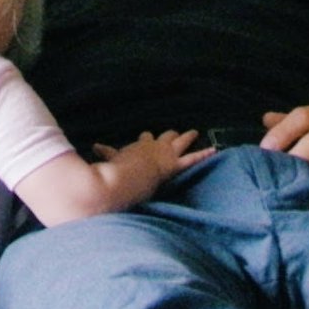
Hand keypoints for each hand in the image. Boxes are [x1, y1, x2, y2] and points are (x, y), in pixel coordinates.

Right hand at [94, 129, 212, 186]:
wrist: (131, 176)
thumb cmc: (119, 168)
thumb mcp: (111, 159)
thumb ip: (105, 153)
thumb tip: (93, 146)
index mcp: (140, 145)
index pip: (145, 138)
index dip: (146, 137)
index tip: (147, 136)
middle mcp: (156, 146)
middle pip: (164, 137)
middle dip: (169, 134)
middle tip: (172, 132)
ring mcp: (167, 154)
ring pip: (180, 142)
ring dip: (187, 137)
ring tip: (194, 132)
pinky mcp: (175, 165)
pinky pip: (192, 159)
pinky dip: (204, 154)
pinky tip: (214, 150)